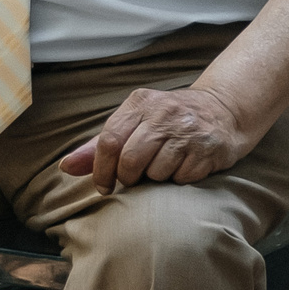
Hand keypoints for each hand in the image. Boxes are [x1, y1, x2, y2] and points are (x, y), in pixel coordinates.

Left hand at [61, 82, 253, 192]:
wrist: (223, 110)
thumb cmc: (168, 121)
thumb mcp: (134, 121)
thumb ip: (99, 145)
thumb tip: (65, 167)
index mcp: (139, 103)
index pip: (109, 141)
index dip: (101, 170)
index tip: (104, 187)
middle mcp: (163, 113)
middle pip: (130, 160)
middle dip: (128, 178)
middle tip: (135, 179)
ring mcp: (188, 131)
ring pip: (157, 172)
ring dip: (156, 178)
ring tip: (164, 165)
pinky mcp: (209, 148)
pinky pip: (182, 178)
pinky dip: (179, 179)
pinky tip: (185, 165)